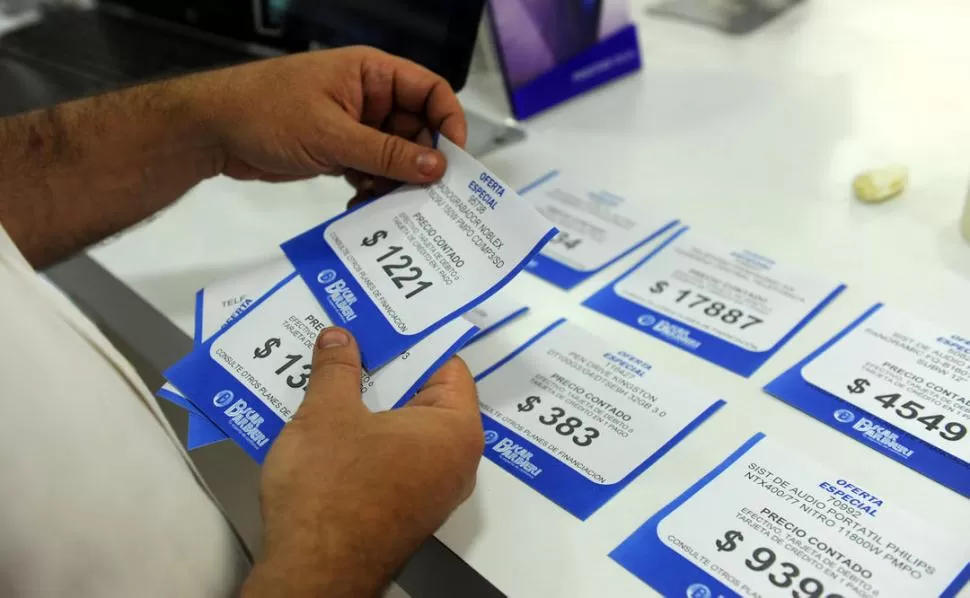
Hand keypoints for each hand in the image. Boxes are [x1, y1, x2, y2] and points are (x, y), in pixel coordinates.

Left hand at [191, 46, 466, 185]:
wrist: (213, 131)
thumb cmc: (268, 113)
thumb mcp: (331, 134)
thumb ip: (386, 153)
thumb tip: (437, 168)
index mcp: (372, 74)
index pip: (430, 91)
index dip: (448, 122)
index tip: (455, 160)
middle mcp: (370, 98)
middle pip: (417, 129)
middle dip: (421, 162)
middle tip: (423, 196)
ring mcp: (355, 126)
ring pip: (395, 156)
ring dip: (395, 182)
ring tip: (387, 205)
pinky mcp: (340, 151)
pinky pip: (372, 170)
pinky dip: (372, 189)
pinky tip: (362, 205)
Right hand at [241, 328, 483, 597]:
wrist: (313, 573)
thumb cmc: (331, 490)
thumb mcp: (327, 413)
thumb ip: (337, 368)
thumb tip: (340, 337)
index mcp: (455, 431)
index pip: (448, 365)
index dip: (414, 338)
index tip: (385, 317)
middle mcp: (454, 462)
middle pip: (425, 396)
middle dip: (386, 368)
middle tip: (353, 337)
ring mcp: (430, 490)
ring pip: (403, 428)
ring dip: (370, 402)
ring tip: (334, 370)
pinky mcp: (403, 510)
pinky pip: (391, 457)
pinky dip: (366, 436)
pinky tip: (330, 418)